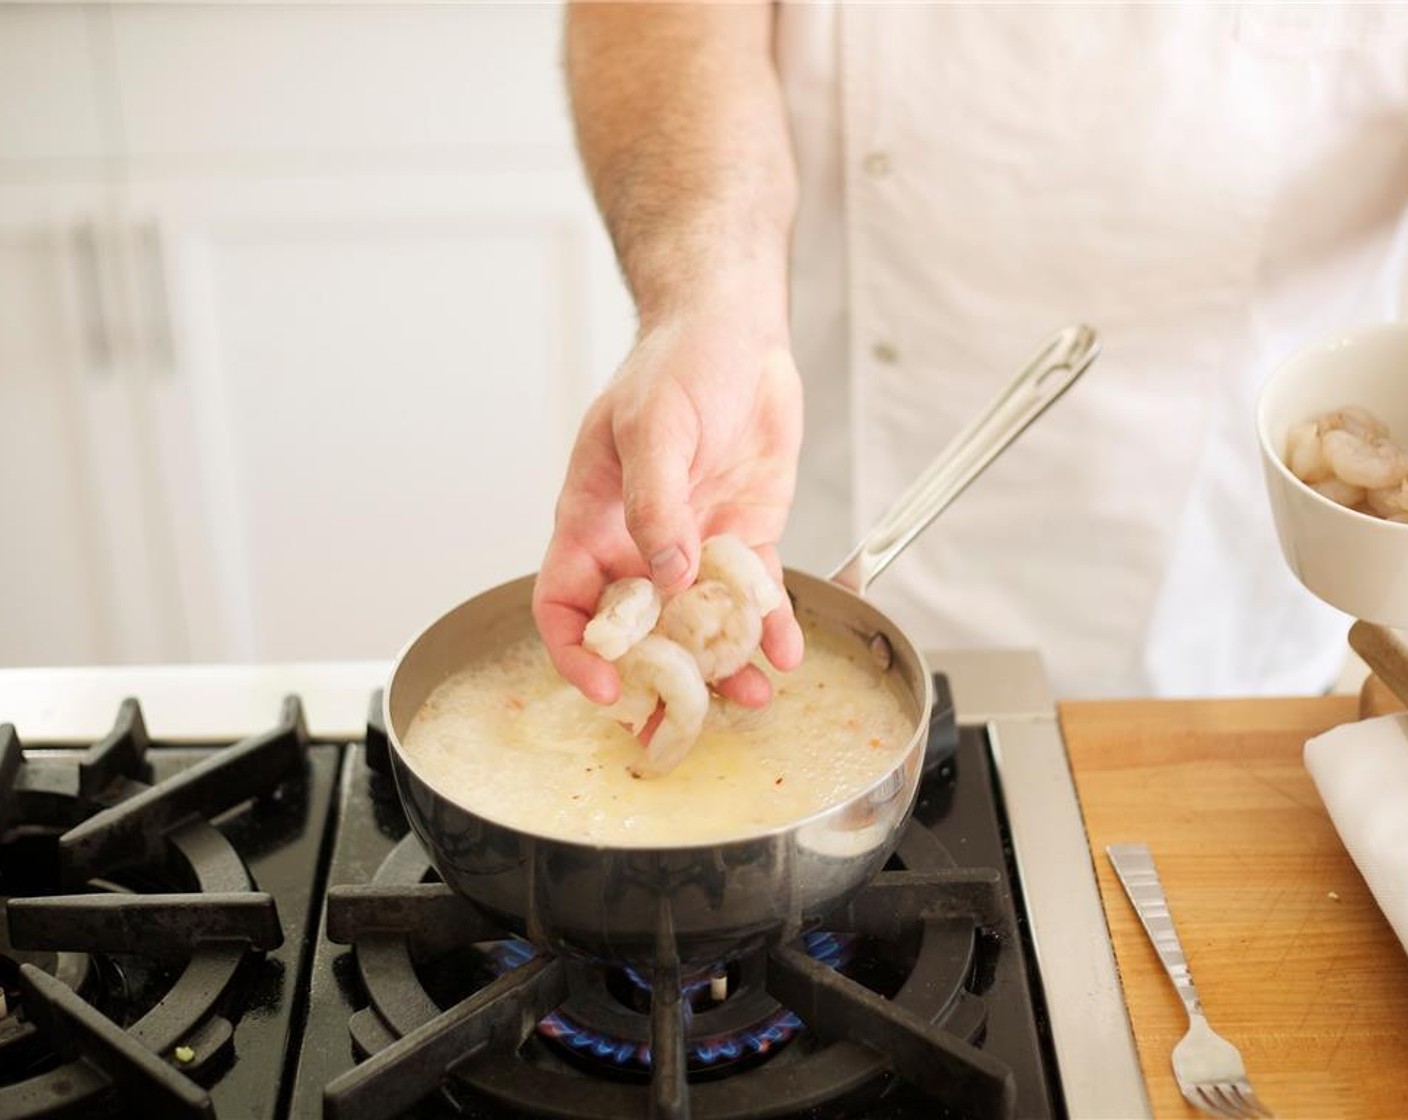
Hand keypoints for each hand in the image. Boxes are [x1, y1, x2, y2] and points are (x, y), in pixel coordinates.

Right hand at [532, 310, 804, 706]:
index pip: (565, 604)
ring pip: (698, 628)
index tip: (608, 688)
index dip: (577, 654)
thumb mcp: (652, 426)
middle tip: (681, 724)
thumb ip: (654, 503)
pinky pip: (753, 598)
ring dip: (720, 667)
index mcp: (592, 520)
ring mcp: (692, 547)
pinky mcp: (742, 540)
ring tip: (751, 695)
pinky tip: (784, 651)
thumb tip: (664, 576)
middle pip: (635, 635)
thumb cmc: (675, 364)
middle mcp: (638, 546)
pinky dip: (769, 628)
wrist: (737, 333)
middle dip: (656, 683)